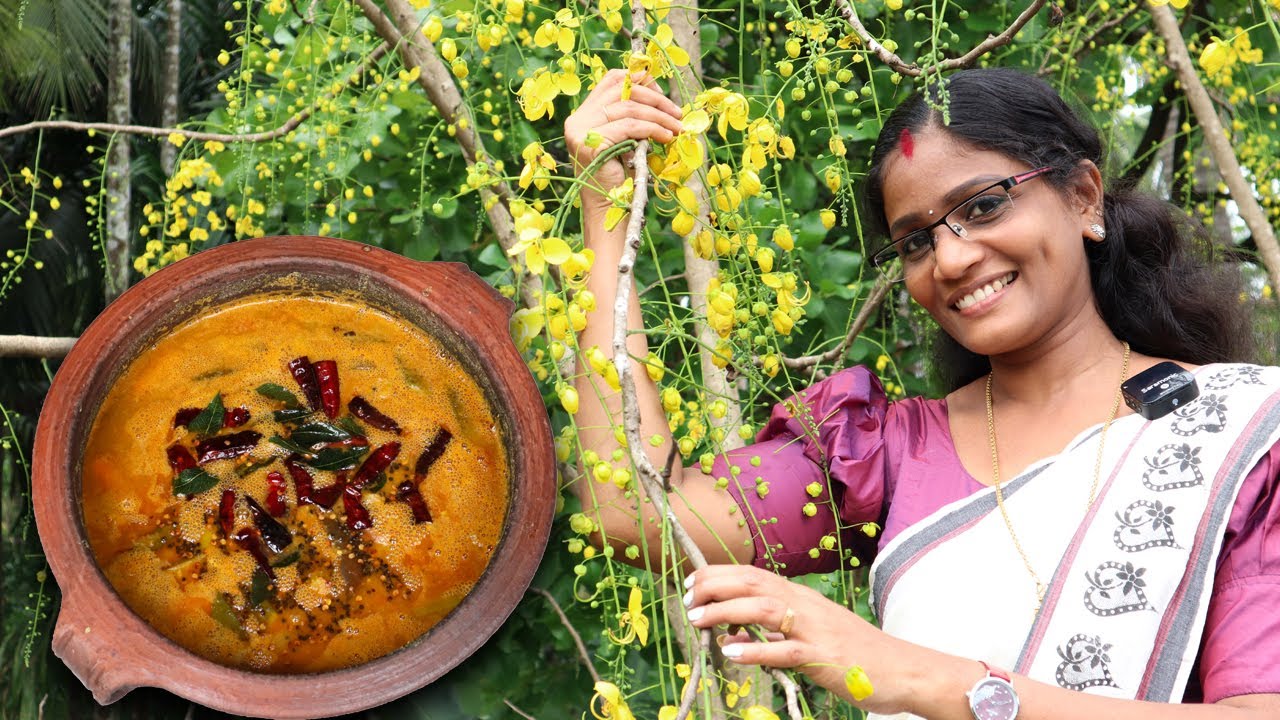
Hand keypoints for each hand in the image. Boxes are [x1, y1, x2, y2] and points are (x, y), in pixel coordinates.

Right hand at [563, 69, 683, 205]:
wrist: (607, 207)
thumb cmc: (620, 175)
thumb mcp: (625, 138)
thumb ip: (631, 116)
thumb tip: (660, 96)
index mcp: (583, 113)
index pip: (611, 80)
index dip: (639, 81)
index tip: (662, 95)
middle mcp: (578, 119)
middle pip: (622, 90)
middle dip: (655, 99)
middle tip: (677, 113)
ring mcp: (581, 130)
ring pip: (629, 107)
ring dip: (659, 116)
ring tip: (676, 128)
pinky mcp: (591, 143)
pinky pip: (630, 126)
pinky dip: (653, 129)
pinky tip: (665, 137)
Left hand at [684, 565, 927, 715]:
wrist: (903, 669)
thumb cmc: (855, 652)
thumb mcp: (810, 633)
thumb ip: (772, 630)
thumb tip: (733, 632)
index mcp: (801, 597)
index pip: (753, 575)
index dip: (719, 575)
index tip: (692, 583)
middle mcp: (806, 606)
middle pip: (754, 583)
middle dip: (715, 586)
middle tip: (687, 599)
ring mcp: (815, 630)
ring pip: (765, 610)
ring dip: (726, 612)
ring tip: (699, 620)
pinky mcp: (824, 657)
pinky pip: (786, 651)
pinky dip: (756, 649)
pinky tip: (731, 652)